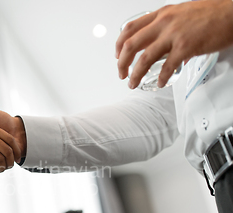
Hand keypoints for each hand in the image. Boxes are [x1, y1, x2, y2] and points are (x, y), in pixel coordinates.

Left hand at [116, 0, 232, 88]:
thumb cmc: (212, 13)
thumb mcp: (182, 14)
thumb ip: (167, 27)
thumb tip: (160, 45)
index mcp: (162, 14)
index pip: (130, 28)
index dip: (119, 44)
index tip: (117, 55)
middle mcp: (164, 23)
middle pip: (131, 45)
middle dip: (122, 63)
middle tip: (121, 74)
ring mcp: (174, 35)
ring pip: (144, 58)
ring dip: (135, 74)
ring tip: (133, 83)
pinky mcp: (186, 46)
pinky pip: (167, 67)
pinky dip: (162, 78)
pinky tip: (161, 83)